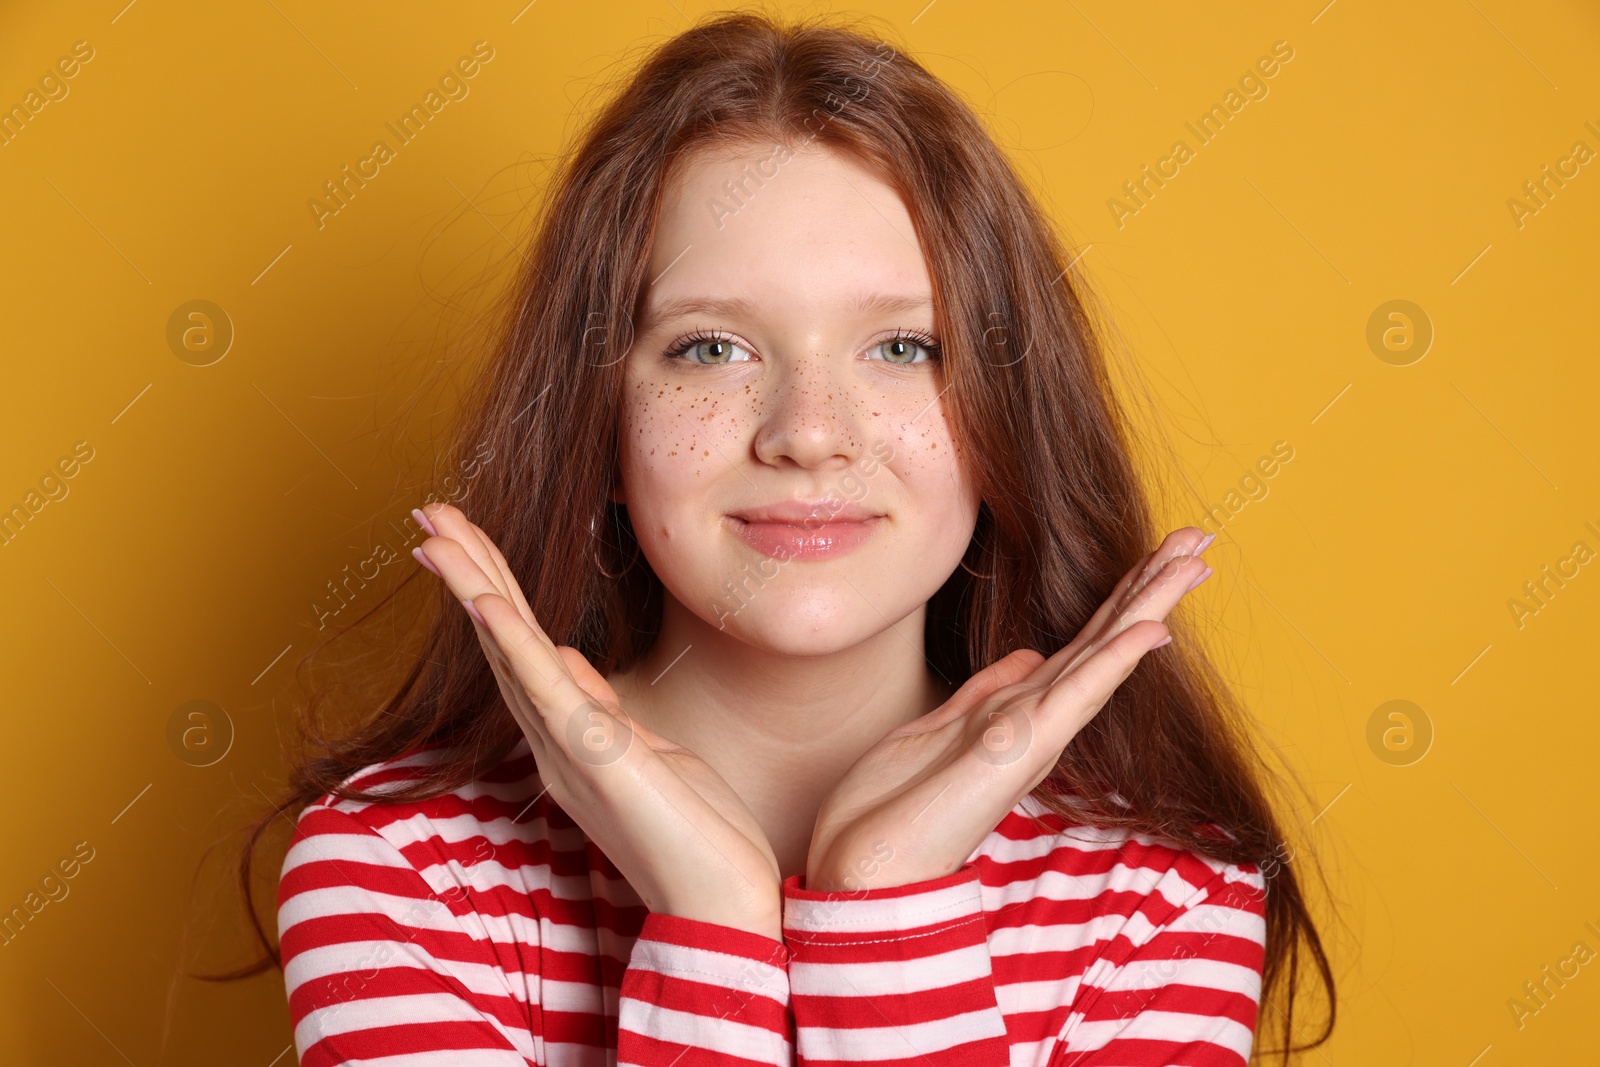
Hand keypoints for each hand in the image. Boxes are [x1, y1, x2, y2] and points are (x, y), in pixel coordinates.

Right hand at [412, 503, 783, 939]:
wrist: (723, 902)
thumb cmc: (697, 835)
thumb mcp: (648, 753)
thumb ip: (602, 710)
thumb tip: (571, 660)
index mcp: (569, 738)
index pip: (521, 649)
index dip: (490, 590)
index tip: (464, 540)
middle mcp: (554, 742)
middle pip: (501, 640)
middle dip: (467, 571)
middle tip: (427, 512)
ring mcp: (571, 750)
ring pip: (511, 653)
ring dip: (473, 589)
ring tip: (434, 534)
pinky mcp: (599, 758)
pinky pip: (548, 691)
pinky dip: (515, 643)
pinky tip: (487, 602)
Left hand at [805, 527, 1214, 891]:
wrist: (864, 867)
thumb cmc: (889, 807)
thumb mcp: (937, 727)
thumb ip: (986, 692)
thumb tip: (1028, 656)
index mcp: (1015, 711)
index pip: (1081, 643)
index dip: (1119, 596)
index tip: (1158, 553)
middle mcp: (1035, 720)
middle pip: (1104, 640)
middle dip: (1151, 586)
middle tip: (1200, 537)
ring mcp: (1032, 736)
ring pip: (1102, 657)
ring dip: (1150, 605)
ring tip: (1196, 559)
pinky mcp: (1017, 751)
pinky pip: (1076, 697)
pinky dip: (1115, 661)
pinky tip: (1154, 630)